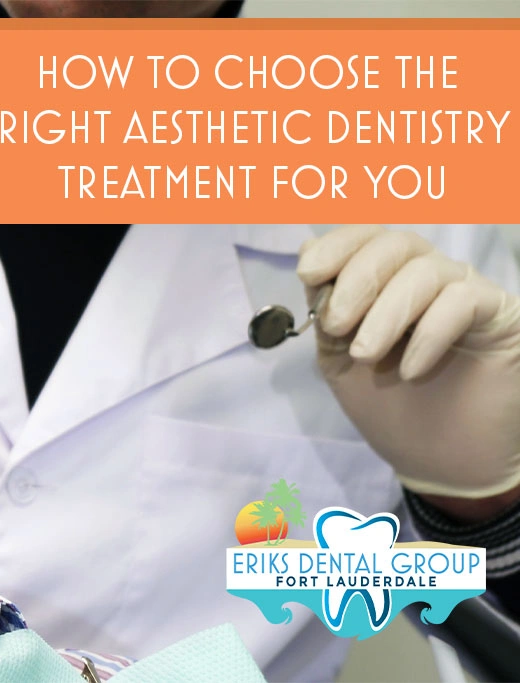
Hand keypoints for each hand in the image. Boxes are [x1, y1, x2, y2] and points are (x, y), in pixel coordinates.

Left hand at [297, 225, 519, 514]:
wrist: (439, 464)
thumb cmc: (391, 409)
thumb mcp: (339, 360)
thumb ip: (326, 310)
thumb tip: (308, 251)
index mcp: (389, 281)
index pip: (368, 236)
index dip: (337, 245)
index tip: (308, 274)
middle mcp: (431, 278)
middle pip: (396, 243)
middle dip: (357, 279)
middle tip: (336, 324)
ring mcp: (469, 294)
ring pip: (427, 270)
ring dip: (386, 312)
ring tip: (365, 355)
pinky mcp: (502, 317)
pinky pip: (464, 301)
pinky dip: (428, 333)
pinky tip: (410, 369)